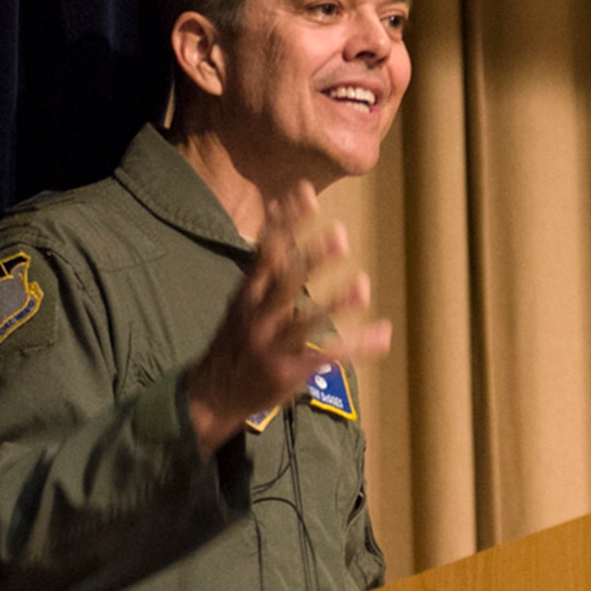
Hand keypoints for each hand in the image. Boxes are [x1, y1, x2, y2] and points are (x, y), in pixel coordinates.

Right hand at [185, 182, 392, 453]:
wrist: (210, 396)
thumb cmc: (236, 343)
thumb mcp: (242, 304)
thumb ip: (265, 268)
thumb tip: (278, 221)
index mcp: (247, 297)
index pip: (265, 253)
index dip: (285, 223)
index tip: (303, 194)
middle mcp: (258, 318)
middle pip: (284, 284)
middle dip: (310, 259)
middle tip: (339, 235)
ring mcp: (272, 347)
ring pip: (305, 322)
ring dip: (335, 303)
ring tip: (362, 283)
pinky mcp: (288, 373)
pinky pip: (325, 357)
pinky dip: (355, 347)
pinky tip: (381, 335)